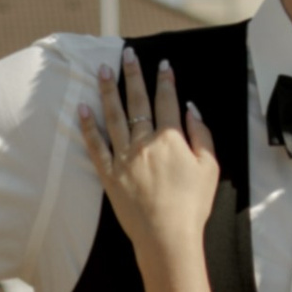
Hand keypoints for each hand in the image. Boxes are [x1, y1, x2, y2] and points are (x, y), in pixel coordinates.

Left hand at [78, 48, 219, 263]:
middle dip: (132, 75)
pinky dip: (88, 127)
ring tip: (101, 70)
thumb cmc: (192, 205)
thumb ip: (201, 134)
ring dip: (107, 91)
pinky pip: (96, 146)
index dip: (165, 80)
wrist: (167, 237)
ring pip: (113, 117)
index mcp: (171, 139)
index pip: (167, 101)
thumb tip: (190, 108)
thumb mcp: (210, 167)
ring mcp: (124, 158)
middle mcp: (145, 143)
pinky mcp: (109, 175)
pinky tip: (82, 109)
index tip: (162, 63)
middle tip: (126, 54)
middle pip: (137, 102)